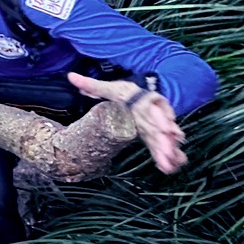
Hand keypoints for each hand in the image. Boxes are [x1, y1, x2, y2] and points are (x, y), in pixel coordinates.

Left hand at [67, 72, 187, 173]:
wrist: (136, 96)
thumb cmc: (124, 92)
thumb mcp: (108, 87)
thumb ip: (91, 85)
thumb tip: (71, 76)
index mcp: (142, 103)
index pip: (153, 110)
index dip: (161, 119)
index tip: (167, 129)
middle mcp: (152, 115)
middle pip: (160, 129)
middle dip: (165, 141)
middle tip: (168, 153)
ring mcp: (155, 127)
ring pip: (163, 139)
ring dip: (168, 151)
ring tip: (171, 165)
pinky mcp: (155, 136)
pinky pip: (163, 146)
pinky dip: (169, 156)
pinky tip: (172, 167)